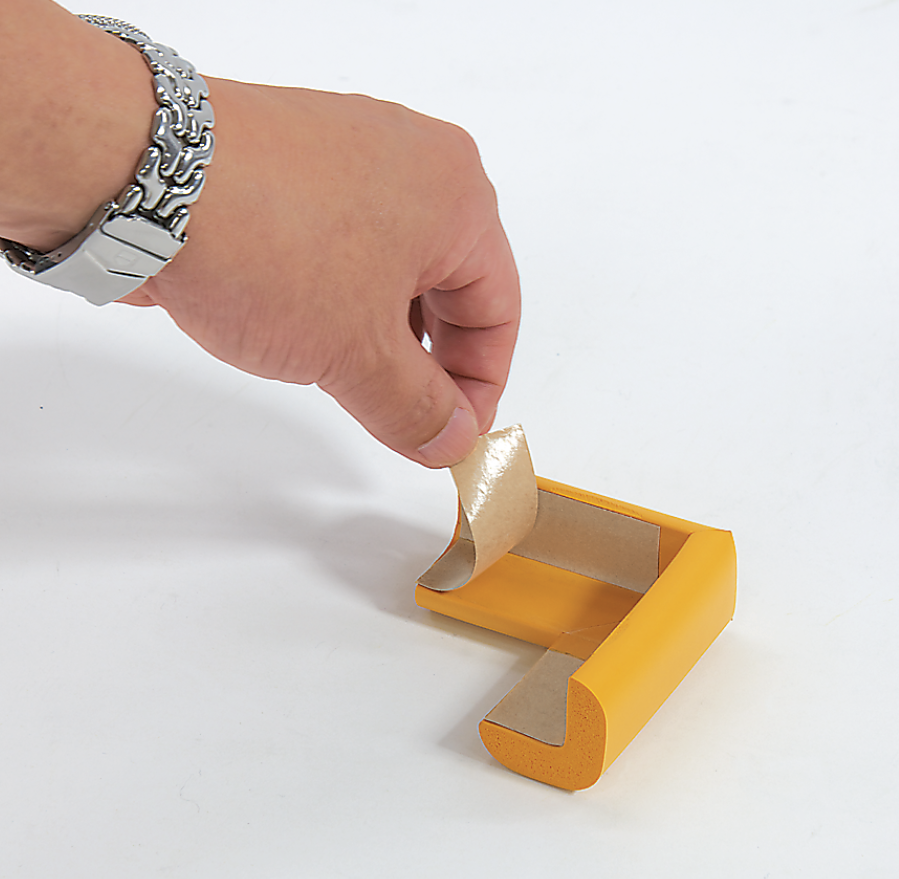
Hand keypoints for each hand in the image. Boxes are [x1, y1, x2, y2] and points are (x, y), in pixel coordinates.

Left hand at [120, 78, 519, 466]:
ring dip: (385, 337)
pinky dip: (343, 301)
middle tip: (409, 421)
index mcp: (458, 195)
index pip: (499, 310)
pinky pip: (345, 247)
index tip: (455, 434)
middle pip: (451, 289)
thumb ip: (416, 408)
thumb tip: (448, 437)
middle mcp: (413, 164)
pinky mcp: (296, 169)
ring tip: (354, 383)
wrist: (135, 179)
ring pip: (395, 270)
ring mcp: (350, 157)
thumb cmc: (261, 237)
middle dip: (432, 365)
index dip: (482, 386)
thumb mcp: (357, 354)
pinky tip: (314, 337)